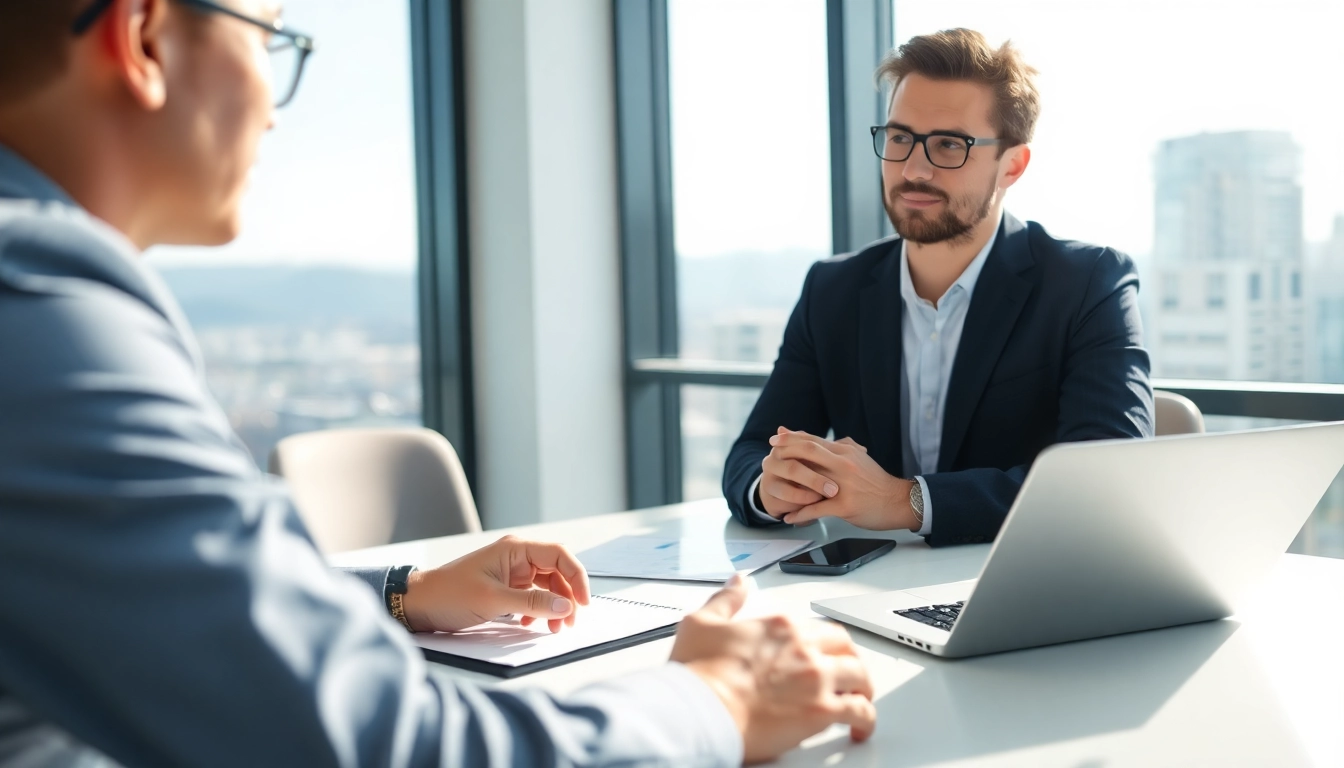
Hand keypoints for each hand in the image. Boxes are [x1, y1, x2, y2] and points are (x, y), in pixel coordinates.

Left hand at [401, 535, 590, 633]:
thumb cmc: (449, 595)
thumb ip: (532, 602)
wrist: (420, 605)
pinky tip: (531, 625)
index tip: (583, 602)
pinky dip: (538, 611)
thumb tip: (565, 606)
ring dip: (553, 606)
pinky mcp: (506, 588)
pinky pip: (533, 596)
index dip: (576, 577)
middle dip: (566, 597)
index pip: (559, 555)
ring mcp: (511, 572)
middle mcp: (516, 557)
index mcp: (515, 549)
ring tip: (553, 627)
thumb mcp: (493, 600)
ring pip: (546, 586)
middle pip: (556, 573)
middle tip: (567, 622)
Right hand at [672, 574, 875, 763]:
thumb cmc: (699, 673)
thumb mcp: (702, 622)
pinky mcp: (821, 711)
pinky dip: (866, 719)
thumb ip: (726, 600)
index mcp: (780, 626)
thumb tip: (738, 581)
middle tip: (847, 672)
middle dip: (850, 659)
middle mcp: (804, 648)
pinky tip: (861, 727)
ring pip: (860, 676)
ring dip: (863, 687)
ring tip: (860, 698)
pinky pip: (859, 712)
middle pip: (845, 647)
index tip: (818, 651)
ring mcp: (816, 679)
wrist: (703, 709)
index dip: (822, 641)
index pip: (816, 627)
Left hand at [768, 431, 915, 530]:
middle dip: (786, 450)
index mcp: (846, 452)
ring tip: (772, 488)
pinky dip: (800, 514)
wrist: (899, 501)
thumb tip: (832, 439)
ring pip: (809, 480)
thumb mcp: (862, 459)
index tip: (776, 437)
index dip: (793, 437)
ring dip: (788, 485)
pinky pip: (816, 509)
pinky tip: (789, 518)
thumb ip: (846, 447)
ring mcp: (843, 485)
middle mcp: (843, 464)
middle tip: (770, 452)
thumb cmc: (877, 482)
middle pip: (808, 452)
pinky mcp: (845, 506)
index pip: (814, 440)